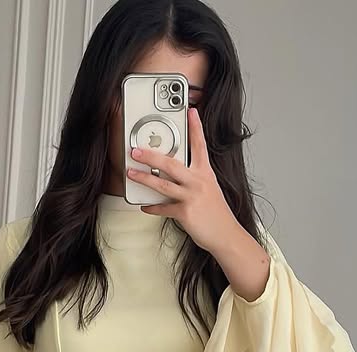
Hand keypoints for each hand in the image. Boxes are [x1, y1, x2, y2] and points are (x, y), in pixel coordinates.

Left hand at [127, 107, 236, 253]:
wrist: (225, 234)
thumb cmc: (216, 213)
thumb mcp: (209, 189)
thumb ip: (194, 179)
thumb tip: (176, 175)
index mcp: (205, 173)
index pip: (200, 145)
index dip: (195, 127)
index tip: (191, 111)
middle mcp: (198, 181)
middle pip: (171, 163)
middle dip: (151, 156)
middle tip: (136, 150)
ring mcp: (191, 196)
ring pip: (163, 184)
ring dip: (144, 178)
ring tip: (131, 173)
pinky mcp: (185, 213)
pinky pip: (164, 208)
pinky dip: (153, 207)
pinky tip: (145, 206)